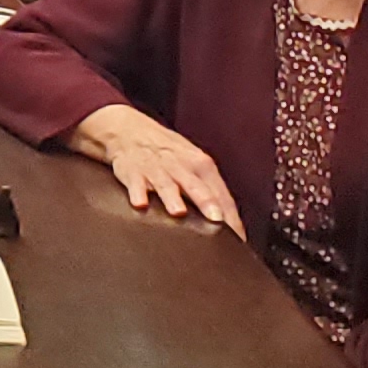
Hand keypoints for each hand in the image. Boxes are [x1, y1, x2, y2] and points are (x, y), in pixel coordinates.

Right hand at [72, 105, 238, 228]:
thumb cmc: (167, 153)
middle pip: (196, 185)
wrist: (129, 129)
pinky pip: (135, 182)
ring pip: (166, 184)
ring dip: (172, 197)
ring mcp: (155, 168)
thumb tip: (231, 225)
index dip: (230, 216)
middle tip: (217, 220)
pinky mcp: (132, 171)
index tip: (238, 238)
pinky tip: (140, 204)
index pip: (220, 193)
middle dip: (207, 201)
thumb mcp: (192, 164)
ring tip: (178, 212)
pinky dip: (138, 192)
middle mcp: (180, 165)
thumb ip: (209, 191)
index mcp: (200, 164)